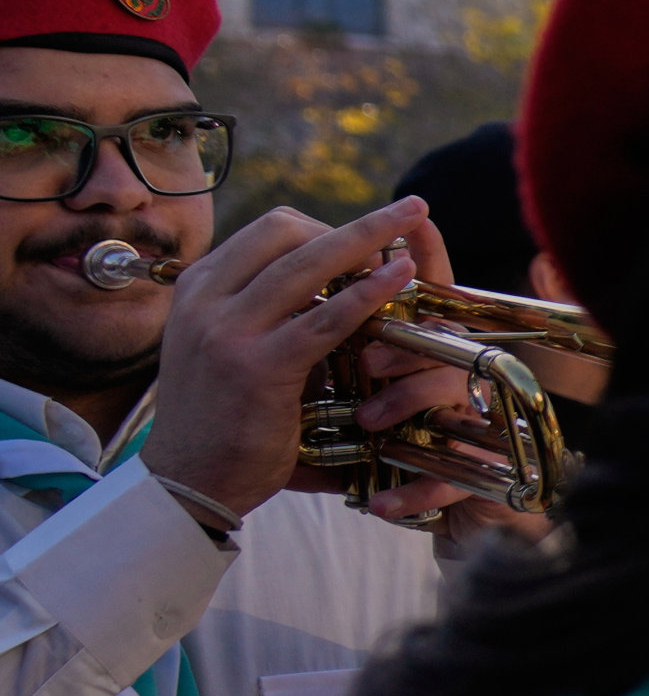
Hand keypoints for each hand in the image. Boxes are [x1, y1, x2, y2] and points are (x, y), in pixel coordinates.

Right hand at [138, 200, 457, 518]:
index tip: (365, 238)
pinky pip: (325, 318)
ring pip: (308, 264)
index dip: (324, 226)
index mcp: (198, 289)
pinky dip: (368, 292)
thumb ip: (260, 311)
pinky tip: (402, 276)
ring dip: (368, 237)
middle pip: (286, 231)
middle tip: (404, 214)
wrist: (188, 481)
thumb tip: (328, 281)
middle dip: (353, 222)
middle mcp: (205, 300)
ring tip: (413, 220)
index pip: (267, 231)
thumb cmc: (219, 418)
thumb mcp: (222, 346)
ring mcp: (227, 331)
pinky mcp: (259, 367)